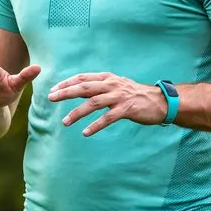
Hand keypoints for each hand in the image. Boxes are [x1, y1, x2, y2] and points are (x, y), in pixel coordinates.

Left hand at [48, 72, 168, 135]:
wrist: (160, 101)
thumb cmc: (135, 95)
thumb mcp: (116, 86)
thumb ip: (99, 87)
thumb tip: (78, 90)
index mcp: (107, 78)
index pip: (82, 78)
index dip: (66, 83)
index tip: (53, 90)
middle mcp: (111, 84)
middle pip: (84, 87)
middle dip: (65, 92)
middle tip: (50, 98)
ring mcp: (119, 96)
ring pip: (93, 103)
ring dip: (77, 113)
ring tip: (65, 122)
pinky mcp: (127, 109)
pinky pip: (108, 118)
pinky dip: (96, 125)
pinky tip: (86, 132)